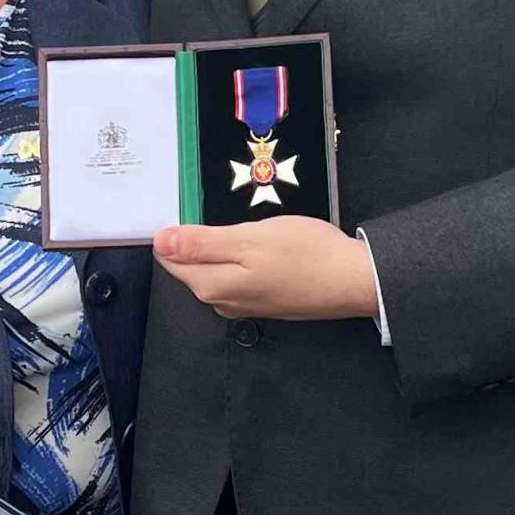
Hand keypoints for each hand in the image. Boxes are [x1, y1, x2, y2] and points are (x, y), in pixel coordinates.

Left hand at [155, 216, 378, 321]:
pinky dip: (242, 258)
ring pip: (216, 270)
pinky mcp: (265, 301)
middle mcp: (222, 302)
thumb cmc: (305, 255)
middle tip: (224, 213)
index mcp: (211, 285)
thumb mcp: (248, 239)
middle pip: (191, 265)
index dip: (176, 231)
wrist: (354, 281)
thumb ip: (201, 243)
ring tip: (245, 226)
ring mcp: (245, 304)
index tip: (194, 210)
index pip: (170, 258)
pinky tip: (261, 245)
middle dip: (198, 239)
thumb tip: (160, 242)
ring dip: (222, 247)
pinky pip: (238, 276)